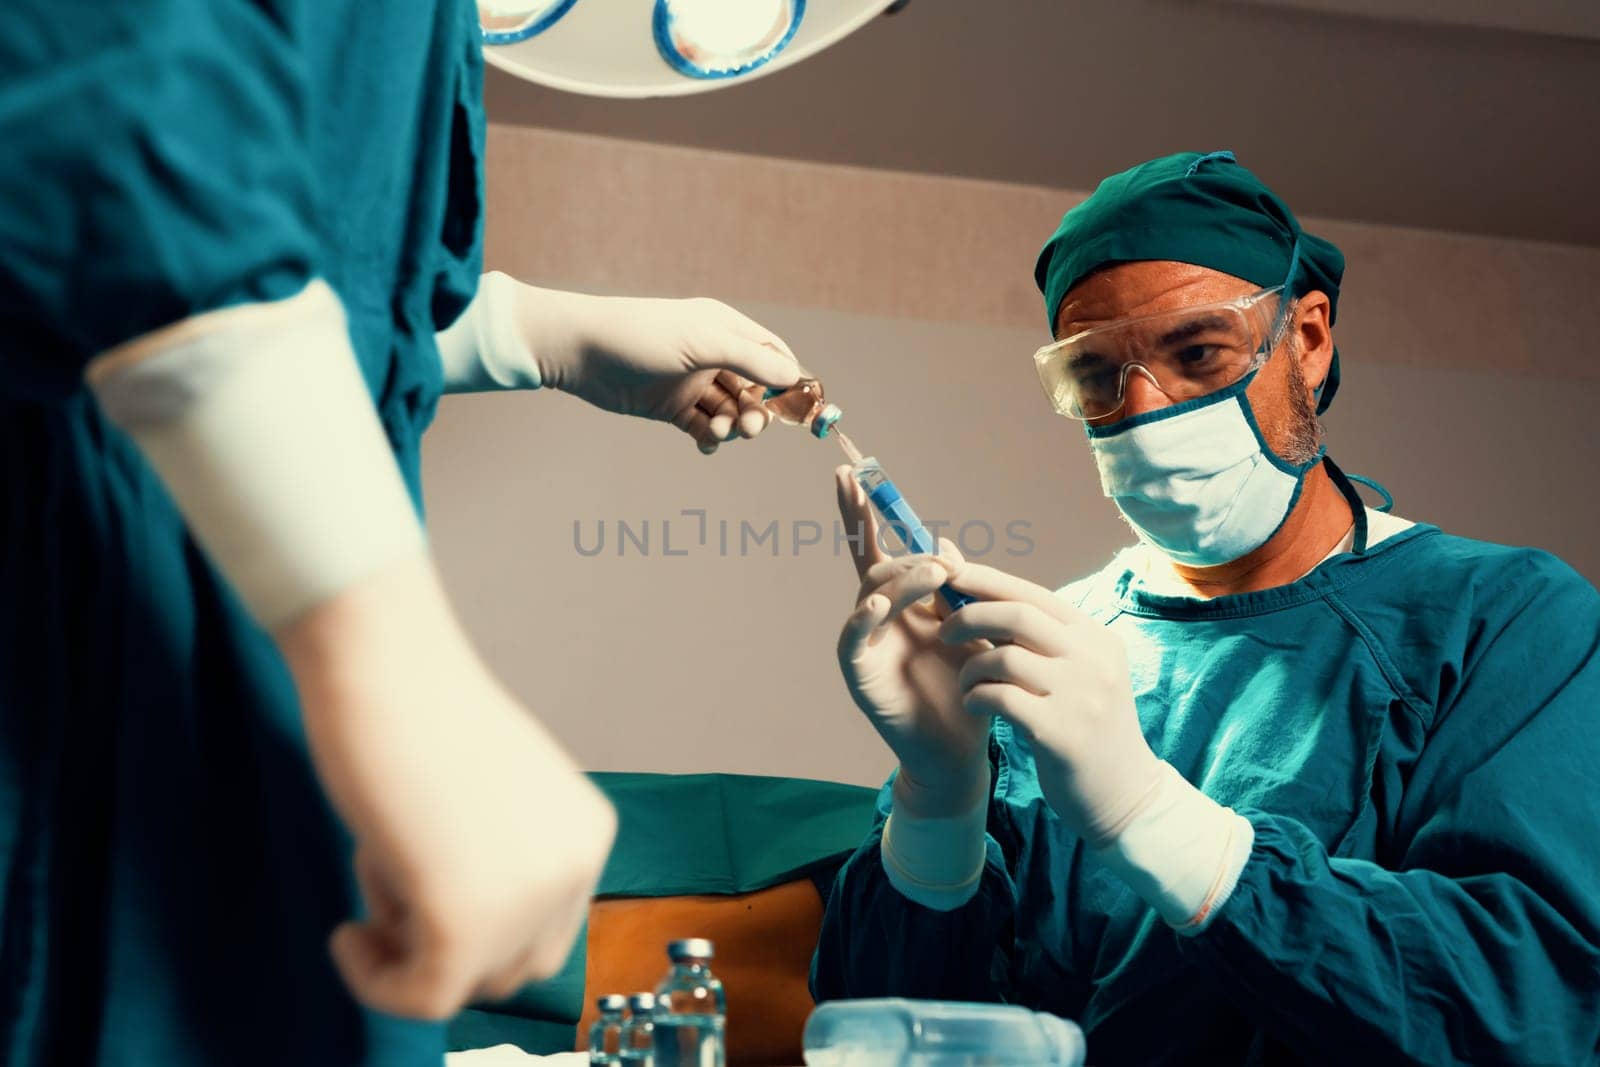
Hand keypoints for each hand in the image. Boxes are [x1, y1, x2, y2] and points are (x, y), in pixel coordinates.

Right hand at [276, 555, 615, 1018]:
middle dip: (446, 942)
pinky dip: (374, 981)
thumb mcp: (484, 798)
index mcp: (587, 832)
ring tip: (378, 865)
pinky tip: (346, 932)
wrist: (383, 663)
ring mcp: (529, 898)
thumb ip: (496, 859)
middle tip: (392, 878)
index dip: (476, 924)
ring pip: (467, 983)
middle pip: (514, 965)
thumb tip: (470, 944)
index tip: (414, 885)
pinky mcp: (467, 922)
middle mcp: (576, 868)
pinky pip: (422, 998)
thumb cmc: (414, 712)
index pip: (543, 927)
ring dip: (408, 946)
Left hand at [524, 287, 800, 453]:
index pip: (772, 355)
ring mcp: (692, 383)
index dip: (789, 380)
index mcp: (724, 329)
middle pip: (755, 391)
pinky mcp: (671, 408)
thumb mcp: (703, 342)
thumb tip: (794, 377)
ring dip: (733, 426)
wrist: (581, 351)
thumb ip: (751, 360)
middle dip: (759, 411)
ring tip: (718, 432)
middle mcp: (712, 355)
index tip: (800, 408)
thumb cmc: (642, 335)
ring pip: (730, 412)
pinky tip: (707, 444)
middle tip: (751, 428)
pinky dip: (711, 440)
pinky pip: (704, 429)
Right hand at [834, 466, 989, 813]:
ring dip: (902, 578)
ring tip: (935, 575)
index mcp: (903, 601)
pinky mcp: (859, 674)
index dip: (861, 511)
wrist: (962, 750)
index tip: (849, 472)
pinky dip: (864, 619)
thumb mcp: (976, 630)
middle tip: (942, 562)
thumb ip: (960, 588)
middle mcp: (878, 617)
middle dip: (906, 553)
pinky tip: (880, 605)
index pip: (876, 547)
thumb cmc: (971, 690)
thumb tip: (945, 542)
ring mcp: (865, 643)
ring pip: (870, 593)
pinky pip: (853, 640)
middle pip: (876, 565)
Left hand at [937, 561, 1164, 845]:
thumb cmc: (1085, 727)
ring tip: (967, 683)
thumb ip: (1039, 639)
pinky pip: (1000, 697)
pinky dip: (976, 697)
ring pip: (1005, 657)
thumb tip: (981, 595)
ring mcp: (1081, 694)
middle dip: (970, 615)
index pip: (1033, 595)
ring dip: (971, 667)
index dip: (986, 581)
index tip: (949, 575)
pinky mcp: (1061, 731)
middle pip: (1018, 614)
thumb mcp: (1078, 674)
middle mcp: (1093, 659)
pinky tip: (973, 706)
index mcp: (1096, 638)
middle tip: (944, 631)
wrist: (1123, 793)